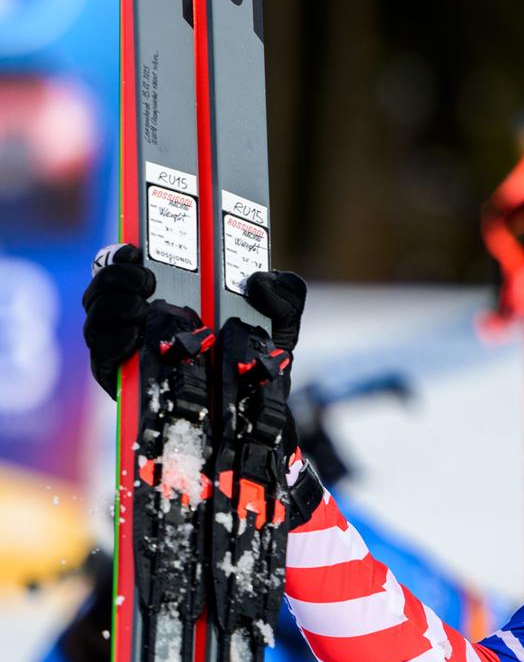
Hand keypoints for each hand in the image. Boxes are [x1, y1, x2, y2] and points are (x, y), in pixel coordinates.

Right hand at [81, 244, 309, 392]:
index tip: (138, 249)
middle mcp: (142, 314)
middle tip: (148, 282)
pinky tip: (134, 337)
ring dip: (115, 305)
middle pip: (105, 285)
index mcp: (172, 292)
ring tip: (142, 308)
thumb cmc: (260, 359)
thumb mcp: (282, 322)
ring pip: (98, 316)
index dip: (124, 253)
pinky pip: (102, 354)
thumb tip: (262, 280)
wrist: (255, 412)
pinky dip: (113, 340)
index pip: (131, 262)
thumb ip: (287, 294)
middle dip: (119, 276)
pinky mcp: (120, 376)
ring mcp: (127, 344)